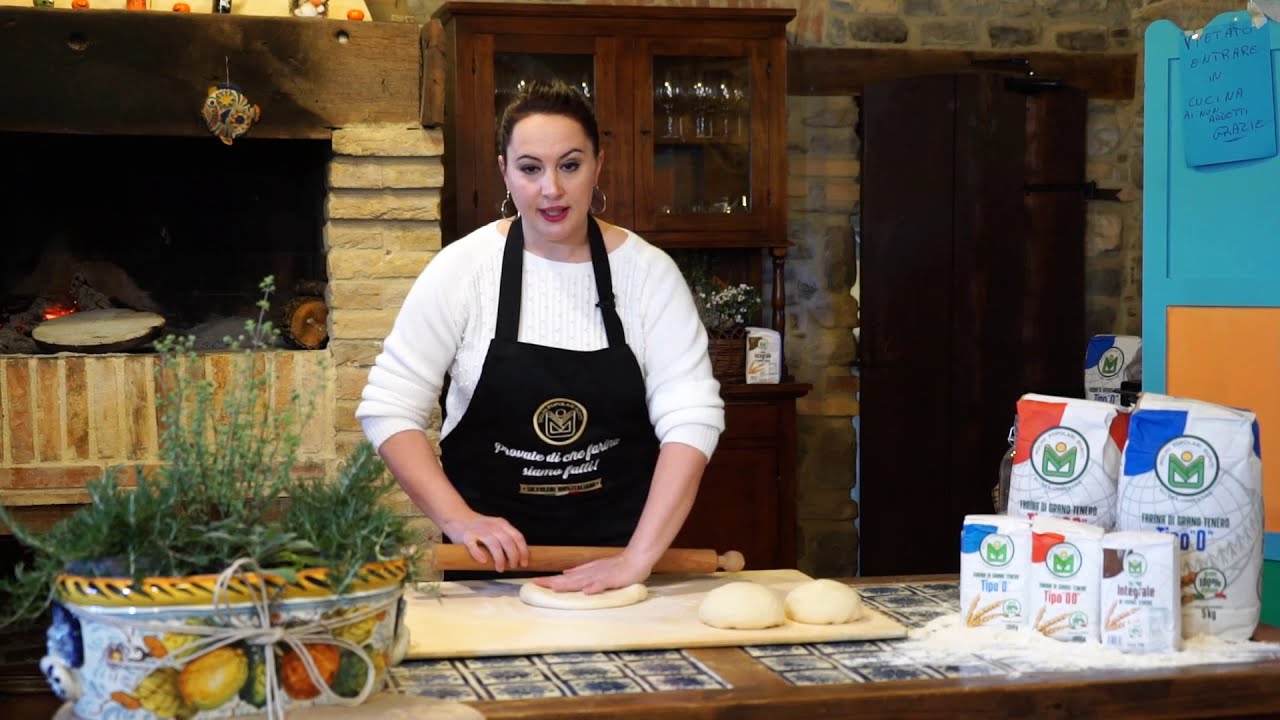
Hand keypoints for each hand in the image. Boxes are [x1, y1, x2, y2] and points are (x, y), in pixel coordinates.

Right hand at [441, 513, 528, 572]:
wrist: (457, 516)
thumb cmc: (479, 527)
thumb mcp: (496, 528)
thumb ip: (505, 538)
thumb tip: (518, 558)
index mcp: (502, 524)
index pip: (518, 537)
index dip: (523, 551)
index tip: (524, 563)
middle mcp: (492, 526)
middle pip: (507, 542)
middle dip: (513, 556)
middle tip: (513, 567)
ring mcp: (479, 530)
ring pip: (494, 544)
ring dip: (499, 558)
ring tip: (500, 568)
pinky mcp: (467, 536)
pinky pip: (474, 546)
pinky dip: (479, 554)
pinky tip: (483, 561)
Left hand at [531, 551, 651, 594]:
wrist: (636, 559)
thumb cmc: (618, 566)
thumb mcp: (596, 568)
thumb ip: (581, 572)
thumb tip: (565, 573)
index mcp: (586, 573)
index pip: (565, 578)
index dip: (550, 580)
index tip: (535, 581)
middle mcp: (590, 574)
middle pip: (569, 579)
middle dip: (552, 582)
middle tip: (536, 583)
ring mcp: (601, 576)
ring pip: (582, 581)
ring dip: (568, 585)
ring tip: (554, 588)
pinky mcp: (613, 579)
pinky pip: (603, 584)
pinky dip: (595, 587)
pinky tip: (587, 591)